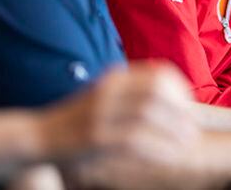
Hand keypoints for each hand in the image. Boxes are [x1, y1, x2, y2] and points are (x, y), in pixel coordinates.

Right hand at [38, 62, 199, 186]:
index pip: (157, 74)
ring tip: (187, 143)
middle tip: (192, 128)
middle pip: (157, 95)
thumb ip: (130, 90)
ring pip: (149, 117)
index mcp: (112, 78)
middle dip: (181, 113)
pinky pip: (136, 141)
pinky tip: (170, 156)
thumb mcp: (103, 94)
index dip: (180, 89)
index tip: (189, 106)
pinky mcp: (96, 138)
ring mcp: (100, 114)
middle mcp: (107, 91)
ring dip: (174, 132)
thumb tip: (169, 91)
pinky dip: (158, 148)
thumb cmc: (77, 118)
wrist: (38, 136)